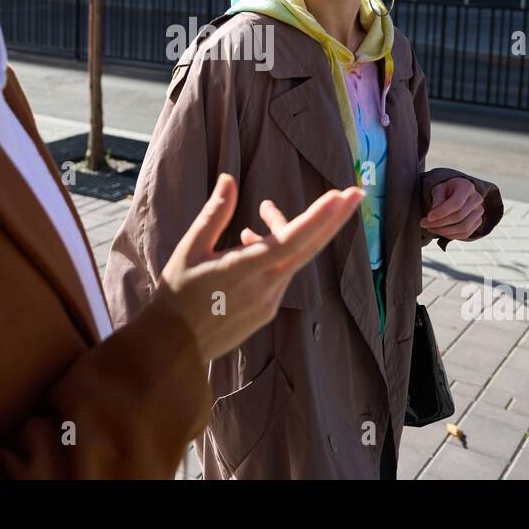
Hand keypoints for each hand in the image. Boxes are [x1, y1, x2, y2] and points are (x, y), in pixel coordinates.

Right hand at [157, 174, 363, 361]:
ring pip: (291, 260)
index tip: (340, 196)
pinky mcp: (266, 313)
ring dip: (288, 233)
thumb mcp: (189, 249)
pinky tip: (253, 243)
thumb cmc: (176, 295)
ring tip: (265, 211)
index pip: (291, 241)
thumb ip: (214, 214)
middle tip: (356, 193)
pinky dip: (278, 255)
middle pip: (309, 249)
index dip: (318, 218)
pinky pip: (281, 276)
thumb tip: (229, 179)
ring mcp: (268, 304)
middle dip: (334, 219)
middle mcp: (263, 288)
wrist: (172, 349)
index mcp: (243, 270)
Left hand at [420, 177, 483, 240]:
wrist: (456, 192)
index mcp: (467, 187)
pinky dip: (451, 235)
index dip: (441, 212)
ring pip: (463, 228)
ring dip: (444, 231)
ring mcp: (479, 211)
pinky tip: (439, 232)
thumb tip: (433, 216)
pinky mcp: (478, 221)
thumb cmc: (446, 190)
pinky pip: (466, 234)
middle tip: (424, 224)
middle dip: (439, 223)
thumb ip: (437, 200)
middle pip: (459, 217)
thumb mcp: (439, 189)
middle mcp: (476, 199)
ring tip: (430, 228)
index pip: (456, 203)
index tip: (428, 217)